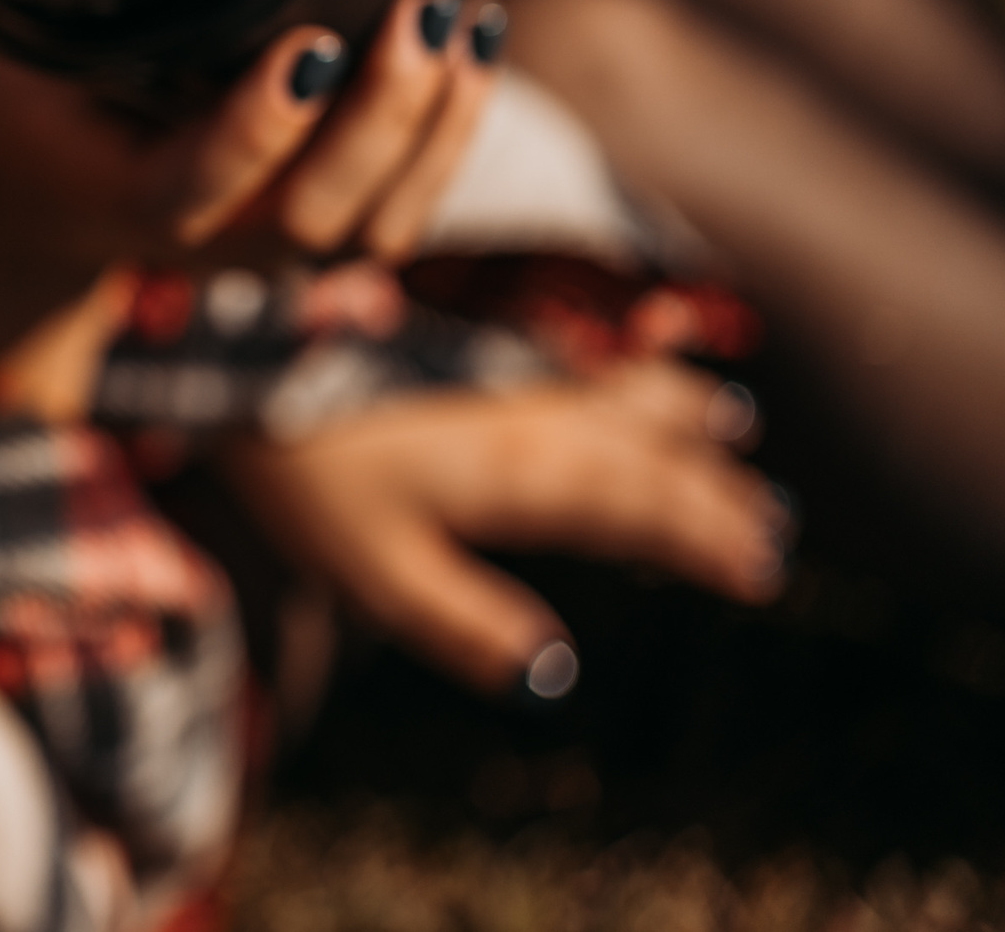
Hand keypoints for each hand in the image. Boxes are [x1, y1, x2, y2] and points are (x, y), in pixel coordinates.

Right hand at [0, 0, 503, 371]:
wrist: (26, 210)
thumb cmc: (12, 104)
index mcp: (115, 199)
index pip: (196, 188)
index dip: (258, 128)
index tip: (310, 43)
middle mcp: (202, 241)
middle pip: (315, 215)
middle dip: (386, 116)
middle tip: (424, 9)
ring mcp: (263, 247)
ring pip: (375, 226)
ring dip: (438, 131)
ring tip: (470, 24)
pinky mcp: (310, 229)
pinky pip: (399, 210)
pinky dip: (450, 139)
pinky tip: (477, 53)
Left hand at [221, 356, 791, 695]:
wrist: (233, 340)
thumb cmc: (299, 466)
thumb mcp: (375, 568)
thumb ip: (466, 624)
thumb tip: (553, 684)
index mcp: (525, 471)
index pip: (641, 510)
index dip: (706, 539)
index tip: (762, 567)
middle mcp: (533, 404)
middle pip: (646, 445)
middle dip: (710, 486)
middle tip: (771, 521)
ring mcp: (502, 354)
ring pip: (615, 384)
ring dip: (676, 408)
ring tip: (730, 423)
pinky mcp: (465, 321)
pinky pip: (570, 336)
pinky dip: (616, 350)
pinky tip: (621, 342)